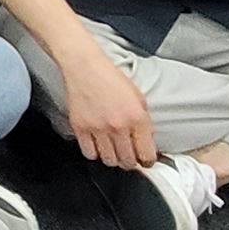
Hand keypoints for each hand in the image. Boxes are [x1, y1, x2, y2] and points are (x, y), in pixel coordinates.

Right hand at [58, 50, 156, 169]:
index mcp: (137, 118)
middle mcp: (119, 126)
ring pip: (109, 161)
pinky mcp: (81, 128)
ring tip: (113, 152)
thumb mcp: (139, 97)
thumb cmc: (111, 78)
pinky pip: (89, 153)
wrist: (85, 67)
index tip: (145, 160)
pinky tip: (98, 146)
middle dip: (131, 162)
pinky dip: (94, 153)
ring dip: (113, 159)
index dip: (147, 160)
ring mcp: (98, 129)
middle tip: (129, 156)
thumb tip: (145, 142)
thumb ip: (143, 122)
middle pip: (128, 162)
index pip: (146, 154)